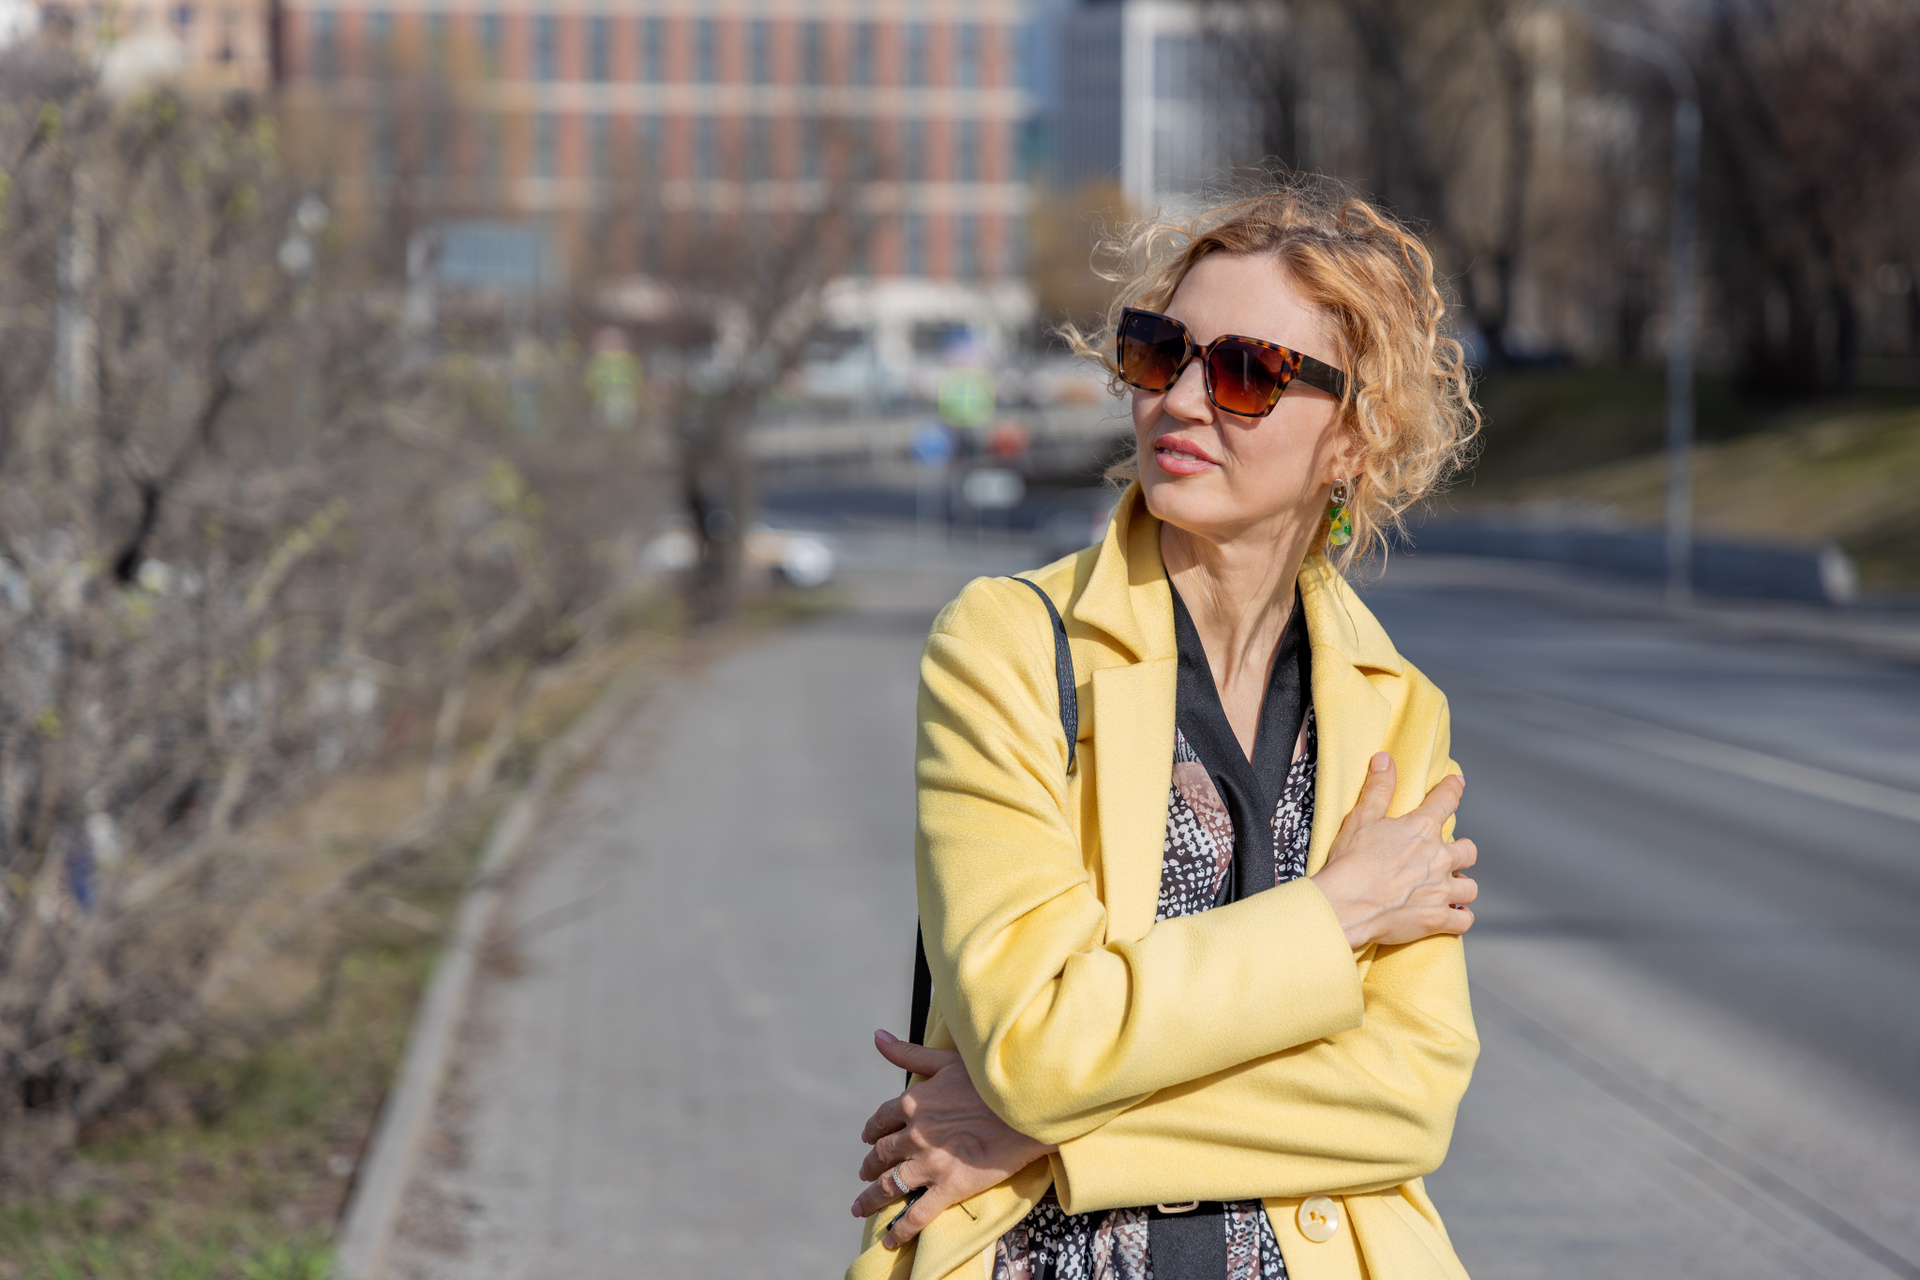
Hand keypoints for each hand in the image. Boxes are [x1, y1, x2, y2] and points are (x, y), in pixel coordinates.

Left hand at [850, 1029, 1055, 1248]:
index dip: (872, 1132)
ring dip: (871, 1198)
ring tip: (861, 1207)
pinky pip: (917, 1215)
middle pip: (881, 1155)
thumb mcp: (946, 1059)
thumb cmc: (990, 1077)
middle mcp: (915, 1135)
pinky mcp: (950, 1187)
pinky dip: (900, 1231)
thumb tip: (876, 1037)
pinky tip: (889, 1239)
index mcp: (913, 1102)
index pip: (881, 1121)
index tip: (869, 1140)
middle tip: (865, 1174)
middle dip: (869, 1166)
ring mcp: (930, 1164)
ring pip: (890, 1185)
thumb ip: (908, 1053)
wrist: (1028, 1104)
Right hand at [1310, 752, 1477, 948]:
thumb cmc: (1351, 861)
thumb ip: (1378, 789)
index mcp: (1422, 829)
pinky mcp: (1437, 919)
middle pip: (1468, 850)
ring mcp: (1441, 890)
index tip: (1457, 783)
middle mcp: (1439, 858)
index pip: (1446, 801)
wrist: (1346, 904)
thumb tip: (1385, 759)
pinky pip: (1464, 919)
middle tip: (1448, 856)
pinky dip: (1460, 918)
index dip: (1453, 789)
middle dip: (1461, 852)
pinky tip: (1453, 916)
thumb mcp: (1361, 818)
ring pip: (1470, 887)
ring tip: (1450, 888)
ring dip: (1461, 886)